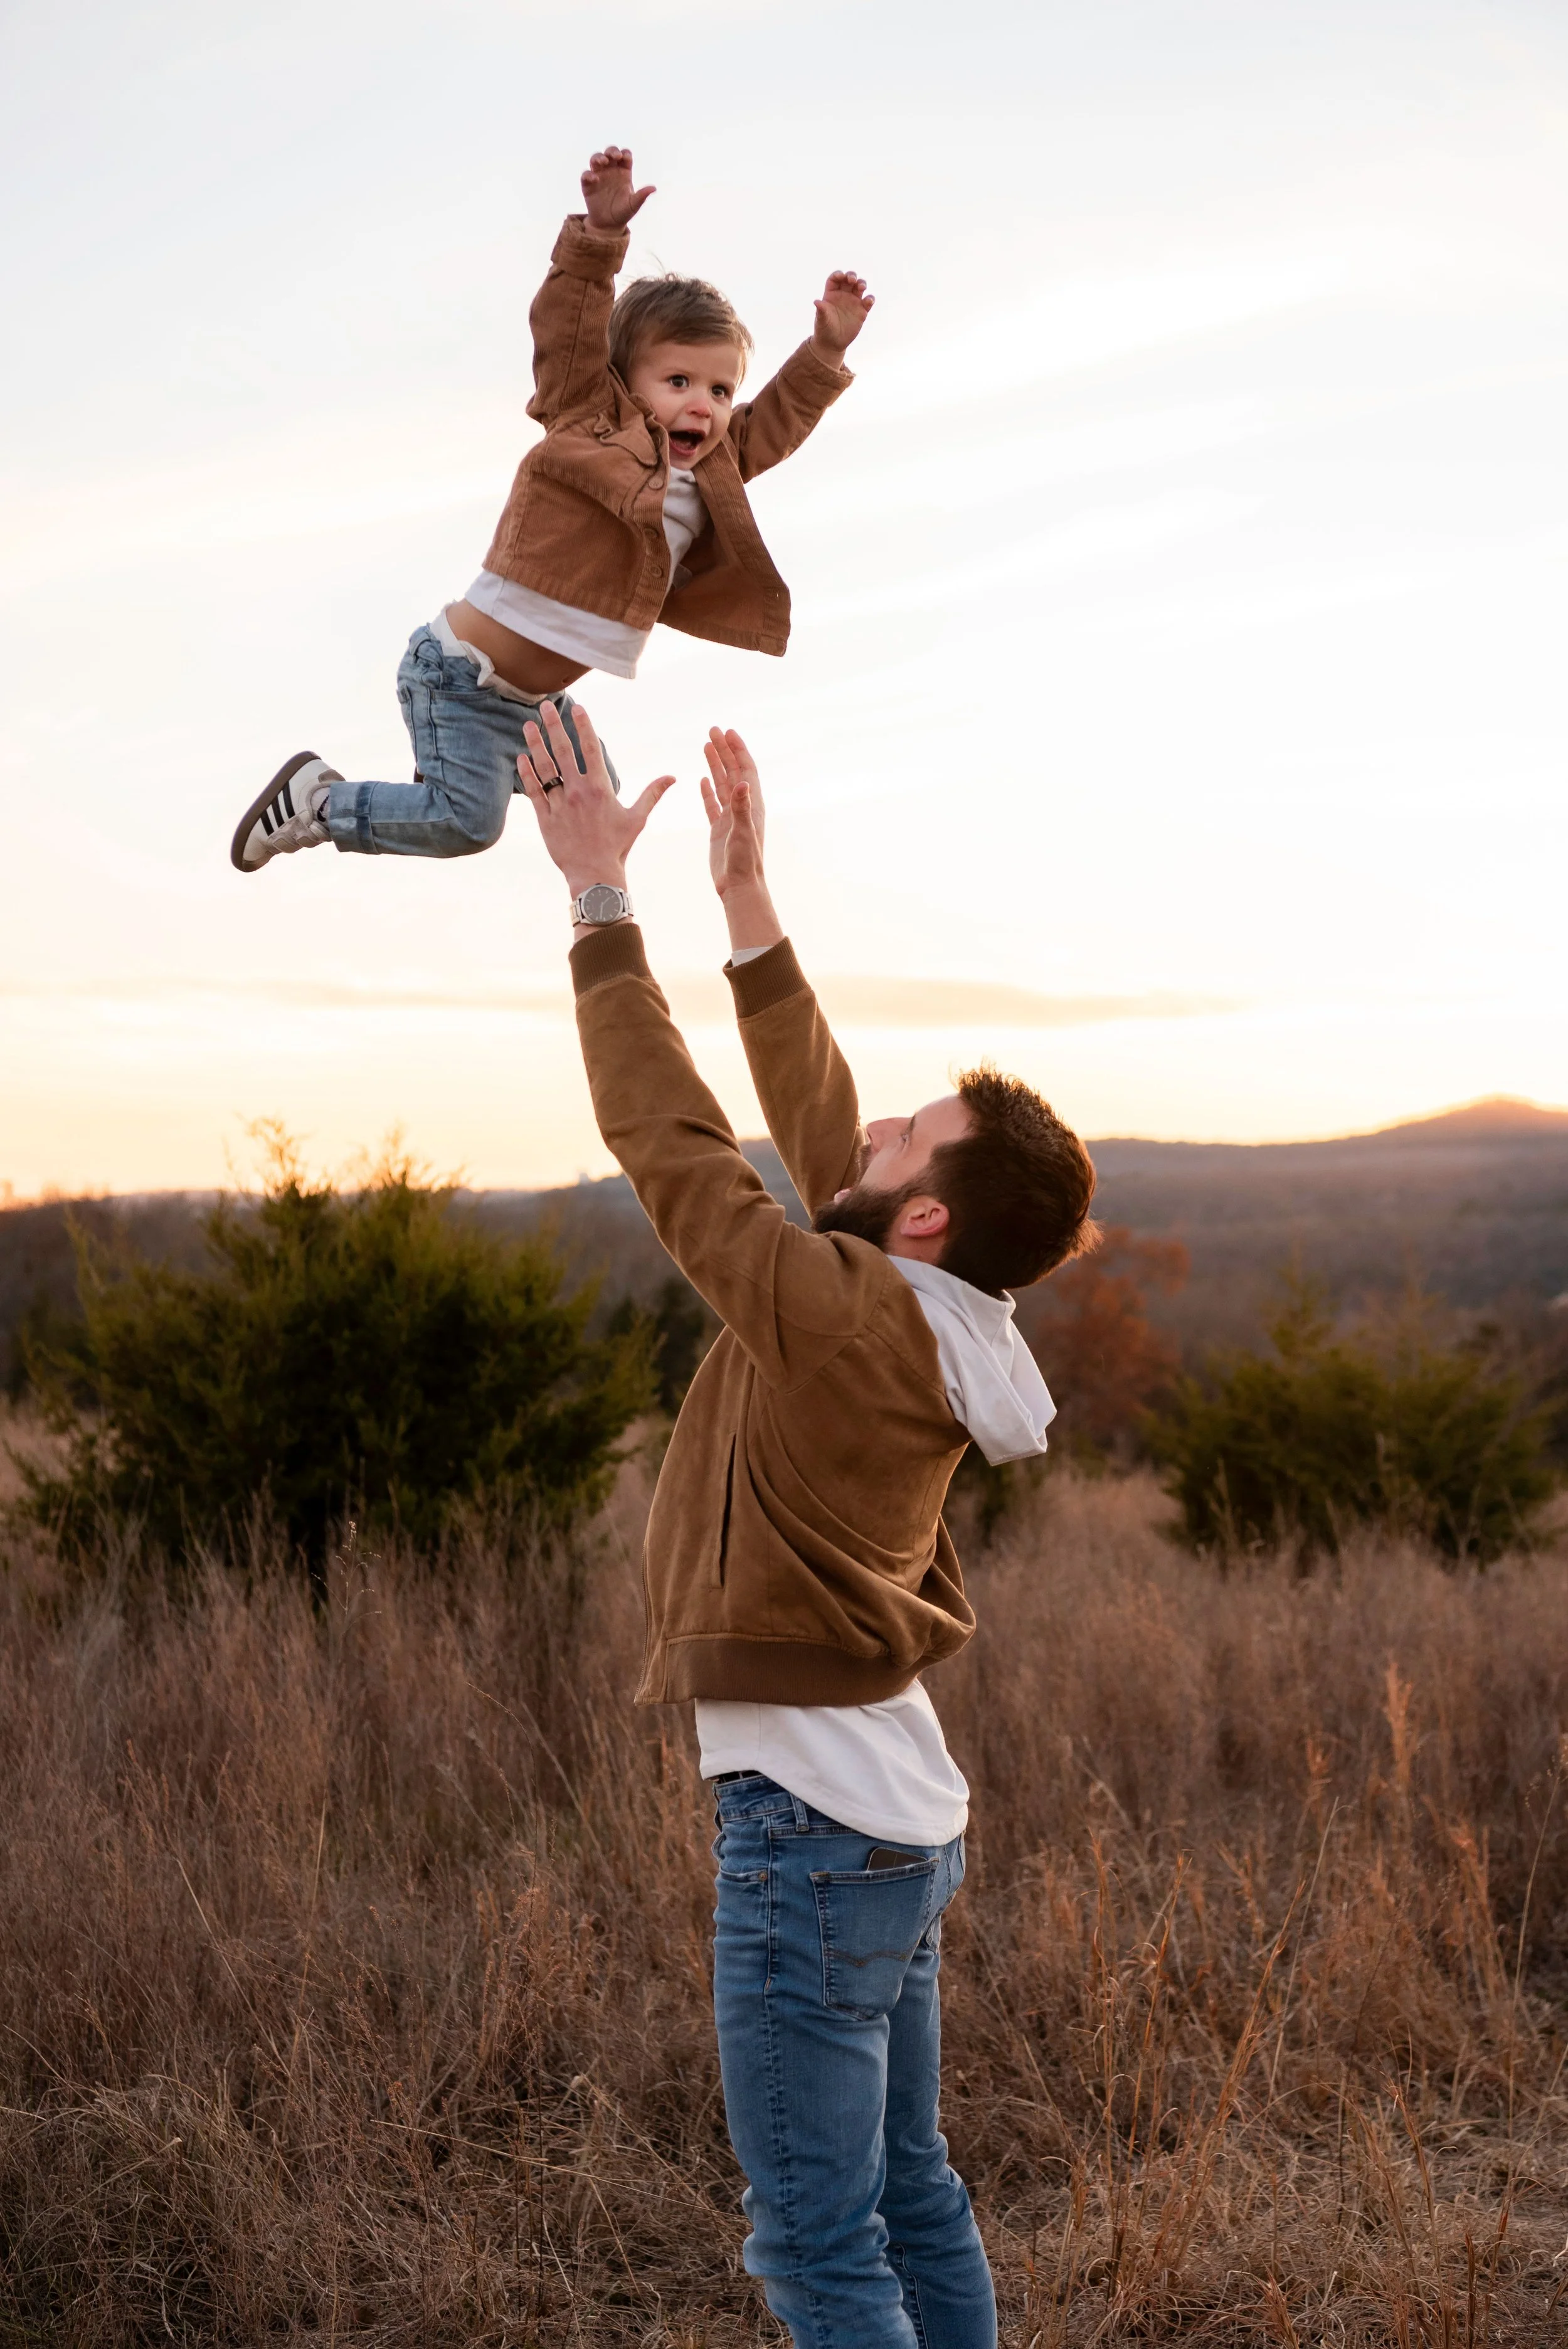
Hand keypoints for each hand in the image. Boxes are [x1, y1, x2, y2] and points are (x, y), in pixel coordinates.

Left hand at [517, 703, 673, 913]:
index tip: (577, 708)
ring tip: (528, 725)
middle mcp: (578, 792)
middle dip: (553, 725)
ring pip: (545, 768)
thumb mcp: (637, 818)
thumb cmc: (618, 847)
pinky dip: (527, 773)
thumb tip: (672, 777)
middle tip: (544, 705)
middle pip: (563, 751)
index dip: (584, 726)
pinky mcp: (545, 818)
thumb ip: (652, 794)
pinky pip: (534, 791)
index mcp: (600, 788)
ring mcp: (559, 804)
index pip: (591, 749)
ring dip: (535, 744)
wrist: (595, 875)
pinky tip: (521, 757)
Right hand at [581, 145, 654, 232]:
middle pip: (610, 153)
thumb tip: (654, 188)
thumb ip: (642, 196)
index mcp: (624, 172)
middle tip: (615, 156)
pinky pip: (586, 175)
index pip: (625, 156)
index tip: (626, 158)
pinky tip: (594, 179)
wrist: (608, 225)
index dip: (625, 154)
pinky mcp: (588, 185)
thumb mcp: (633, 205)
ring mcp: (599, 176)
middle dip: (612, 151)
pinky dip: (588, 175)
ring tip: (603, 162)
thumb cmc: (623, 213)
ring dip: (598, 157)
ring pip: (596, 159)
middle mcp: (611, 171)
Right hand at [700, 727, 782, 955]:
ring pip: (721, 784)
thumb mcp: (743, 831)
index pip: (745, 770)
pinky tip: (703, 779)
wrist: (738, 885)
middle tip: (712, 730)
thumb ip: (741, 807)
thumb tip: (741, 783)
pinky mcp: (719, 829)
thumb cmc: (744, 861)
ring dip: (715, 764)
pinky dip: (708, 790)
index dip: (738, 750)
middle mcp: (742, 807)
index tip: (727, 733)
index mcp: (752, 804)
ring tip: (706, 745)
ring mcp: (730, 817)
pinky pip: (712, 804)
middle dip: (724, 750)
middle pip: (733, 771)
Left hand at [811, 270, 873, 359]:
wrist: (832, 343)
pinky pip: (868, 301)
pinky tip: (868, 301)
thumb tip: (816, 302)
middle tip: (852, 279)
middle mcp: (843, 295)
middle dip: (852, 276)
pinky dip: (870, 299)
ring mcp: (853, 302)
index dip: (838, 275)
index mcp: (831, 293)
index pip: (835, 279)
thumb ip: (821, 310)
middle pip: (849, 279)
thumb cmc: (824, 329)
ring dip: (862, 283)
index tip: (841, 276)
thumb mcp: (821, 320)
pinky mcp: (862, 311)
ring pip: (860, 287)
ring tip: (861, 287)